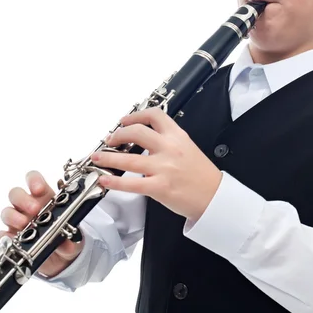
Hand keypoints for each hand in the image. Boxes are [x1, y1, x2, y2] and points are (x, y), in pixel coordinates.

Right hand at [0, 171, 83, 276]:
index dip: (34, 181)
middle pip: (16, 194)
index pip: (34, 180)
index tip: (39, 189)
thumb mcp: (74, 237)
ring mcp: (18, 222)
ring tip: (24, 225)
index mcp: (45, 198)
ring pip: (7, 212)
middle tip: (35, 209)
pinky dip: (5, 237)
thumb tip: (69, 242)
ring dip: (14, 217)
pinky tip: (14, 240)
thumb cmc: (66, 239)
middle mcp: (28, 206)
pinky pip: (1, 235)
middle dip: (24, 200)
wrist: (61, 260)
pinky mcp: (11, 238)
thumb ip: (71, 237)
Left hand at [92, 107, 222, 221]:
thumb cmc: (202, 175)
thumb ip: (168, 140)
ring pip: (128, 159)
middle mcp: (169, 149)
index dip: (135, 116)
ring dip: (107, 158)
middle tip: (110, 140)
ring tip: (97, 158)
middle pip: (136, 132)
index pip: (154, 115)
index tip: (124, 120)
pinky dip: (114, 182)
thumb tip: (145, 138)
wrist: (215, 197)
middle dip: (117, 135)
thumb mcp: (188, 148)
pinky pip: (131, 184)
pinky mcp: (159, 187)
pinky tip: (105, 181)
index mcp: (178, 136)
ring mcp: (164, 168)